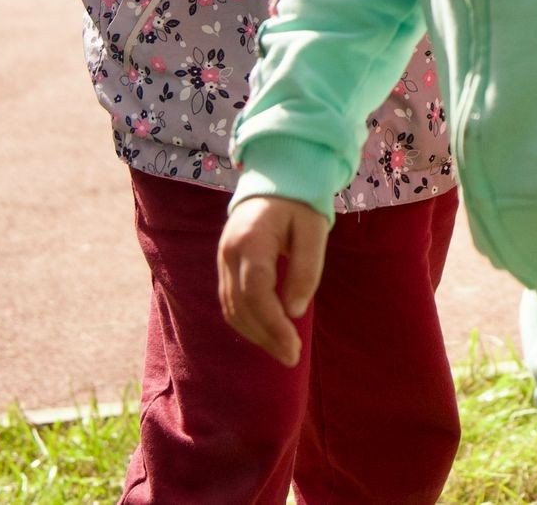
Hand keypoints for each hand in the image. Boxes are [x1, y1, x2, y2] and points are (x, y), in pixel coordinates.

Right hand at [219, 196, 327, 364]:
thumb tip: (295, 311)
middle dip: (265, 336)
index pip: (256, 291)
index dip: (272, 324)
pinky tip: (268, 333)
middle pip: (240, 305)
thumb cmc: (299, 204)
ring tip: (283, 351)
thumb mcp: (314, 229)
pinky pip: (230, 301)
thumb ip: (307, 268)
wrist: (274, 178)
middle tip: (292, 357)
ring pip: (231, 308)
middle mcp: (229, 251)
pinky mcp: (225, 266)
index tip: (293, 347)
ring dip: (255, 334)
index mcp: (251, 239)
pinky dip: (247, 322)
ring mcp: (223, 259)